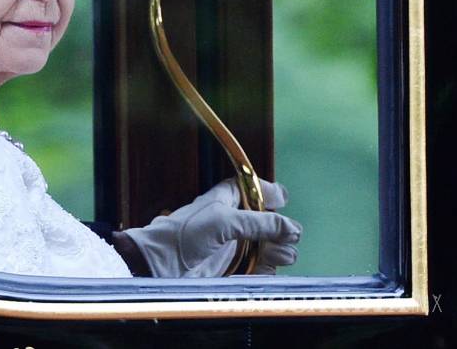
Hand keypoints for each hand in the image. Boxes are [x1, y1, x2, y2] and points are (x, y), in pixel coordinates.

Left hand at [120, 179, 301, 276]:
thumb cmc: (187, 233)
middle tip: (288, 235)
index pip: (251, 188)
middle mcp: (232, 220)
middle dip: (280, 227)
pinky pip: (261, 266)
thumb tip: (292, 227)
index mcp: (226, 199)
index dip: (267, 191)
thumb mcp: (224, 221)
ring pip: (268, 244)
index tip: (283, 198)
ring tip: (281, 254)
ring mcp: (235, 244)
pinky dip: (269, 267)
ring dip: (279, 249)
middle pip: (267, 220)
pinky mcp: (235, 266)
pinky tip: (270, 266)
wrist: (165, 264)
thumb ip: (259, 222)